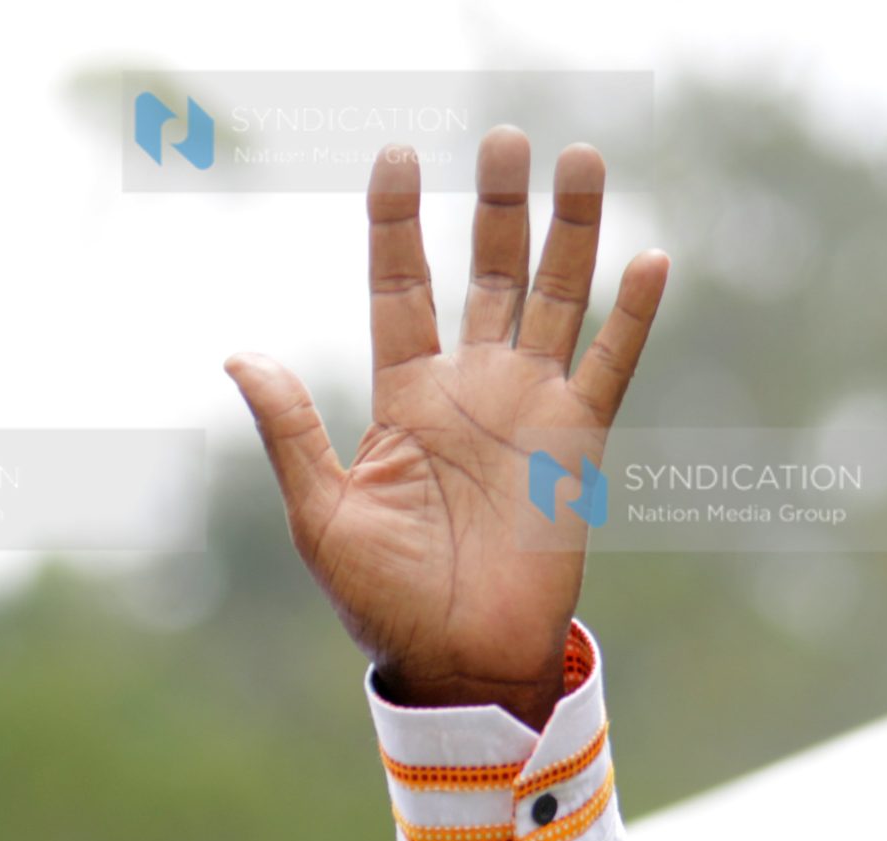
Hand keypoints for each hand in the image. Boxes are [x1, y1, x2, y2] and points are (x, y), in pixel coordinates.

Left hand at [225, 127, 669, 728]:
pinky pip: (611, 366)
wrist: (455, 659)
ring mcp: (529, 410)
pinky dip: (632, 316)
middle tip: (506, 135)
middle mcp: (471, 390)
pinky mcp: (579, 445)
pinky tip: (649, 259)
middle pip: (487, 274)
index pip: (400, 289)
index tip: (396, 157)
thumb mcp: (320, 511)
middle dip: (496, 206)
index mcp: (404, 399)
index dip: (398, 224)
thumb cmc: (380, 599)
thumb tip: (237, 357)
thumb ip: (290, 429)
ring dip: (571, 232)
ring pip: (556, 299)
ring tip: (579, 159)